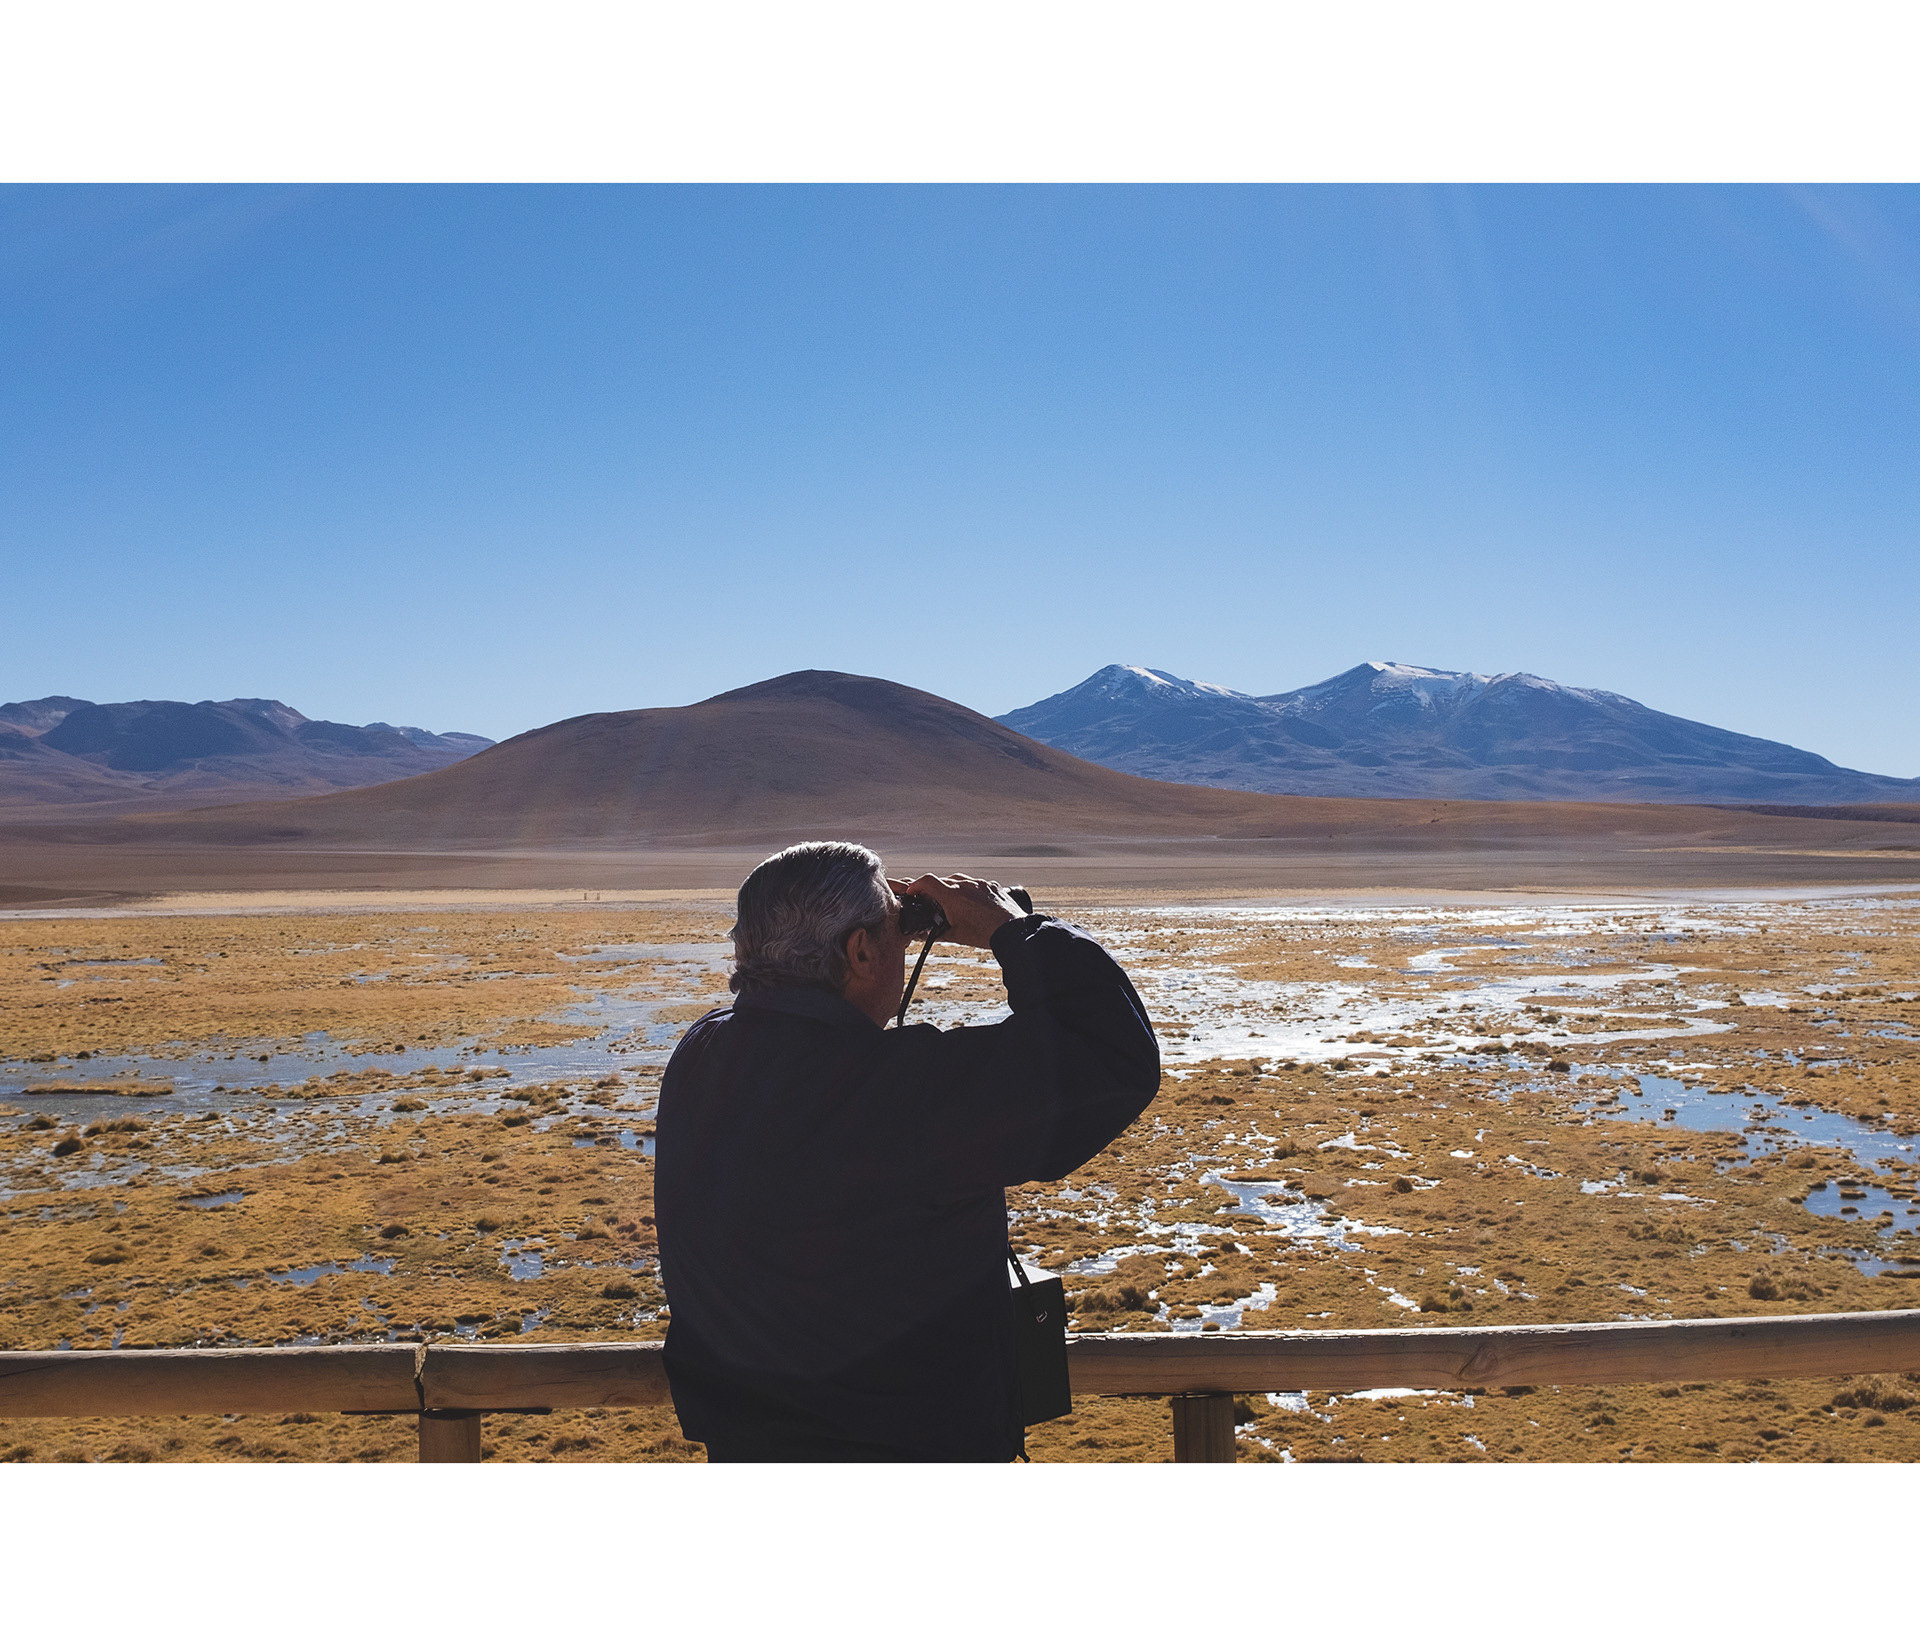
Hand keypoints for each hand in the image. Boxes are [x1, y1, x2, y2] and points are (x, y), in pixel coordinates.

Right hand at [891, 873, 1027, 949]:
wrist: (1012, 931)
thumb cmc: (984, 933)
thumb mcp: (956, 935)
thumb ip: (936, 934)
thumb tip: (923, 936)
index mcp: (952, 895)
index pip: (927, 881)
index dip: (916, 885)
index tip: (913, 892)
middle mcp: (965, 884)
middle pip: (942, 880)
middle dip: (933, 889)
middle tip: (931, 900)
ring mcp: (979, 884)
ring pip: (960, 880)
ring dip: (952, 887)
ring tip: (952, 901)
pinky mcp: (992, 886)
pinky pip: (976, 884)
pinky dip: (969, 890)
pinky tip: (972, 903)